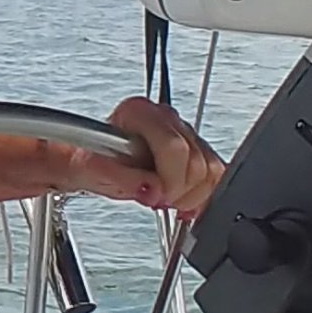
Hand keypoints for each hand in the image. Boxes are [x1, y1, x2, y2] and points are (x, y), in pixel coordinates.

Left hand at [68, 96, 225, 215]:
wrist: (95, 161)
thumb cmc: (94, 160)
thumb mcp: (95, 172)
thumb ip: (124, 180)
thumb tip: (153, 190)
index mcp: (140, 113)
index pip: (174, 148)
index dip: (168, 180)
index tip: (154, 196)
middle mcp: (166, 116)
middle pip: (197, 161)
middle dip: (178, 191)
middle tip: (157, 200)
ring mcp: (185, 131)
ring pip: (212, 170)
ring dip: (191, 195)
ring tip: (166, 197)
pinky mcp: (198, 148)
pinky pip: (217, 175)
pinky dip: (202, 195)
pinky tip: (181, 199)